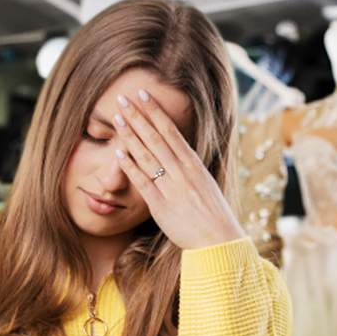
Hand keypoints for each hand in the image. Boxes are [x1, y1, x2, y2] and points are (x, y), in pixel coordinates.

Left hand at [112, 90, 245, 249]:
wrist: (219, 241)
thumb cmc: (212, 213)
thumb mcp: (205, 183)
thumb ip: (189, 167)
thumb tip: (178, 151)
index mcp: (194, 164)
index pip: (170, 130)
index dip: (154, 111)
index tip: (142, 94)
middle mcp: (182, 172)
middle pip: (155, 138)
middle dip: (137, 116)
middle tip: (122, 98)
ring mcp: (171, 188)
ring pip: (147, 156)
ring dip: (130, 136)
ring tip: (117, 118)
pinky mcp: (161, 206)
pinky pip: (143, 182)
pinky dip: (130, 167)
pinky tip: (118, 153)